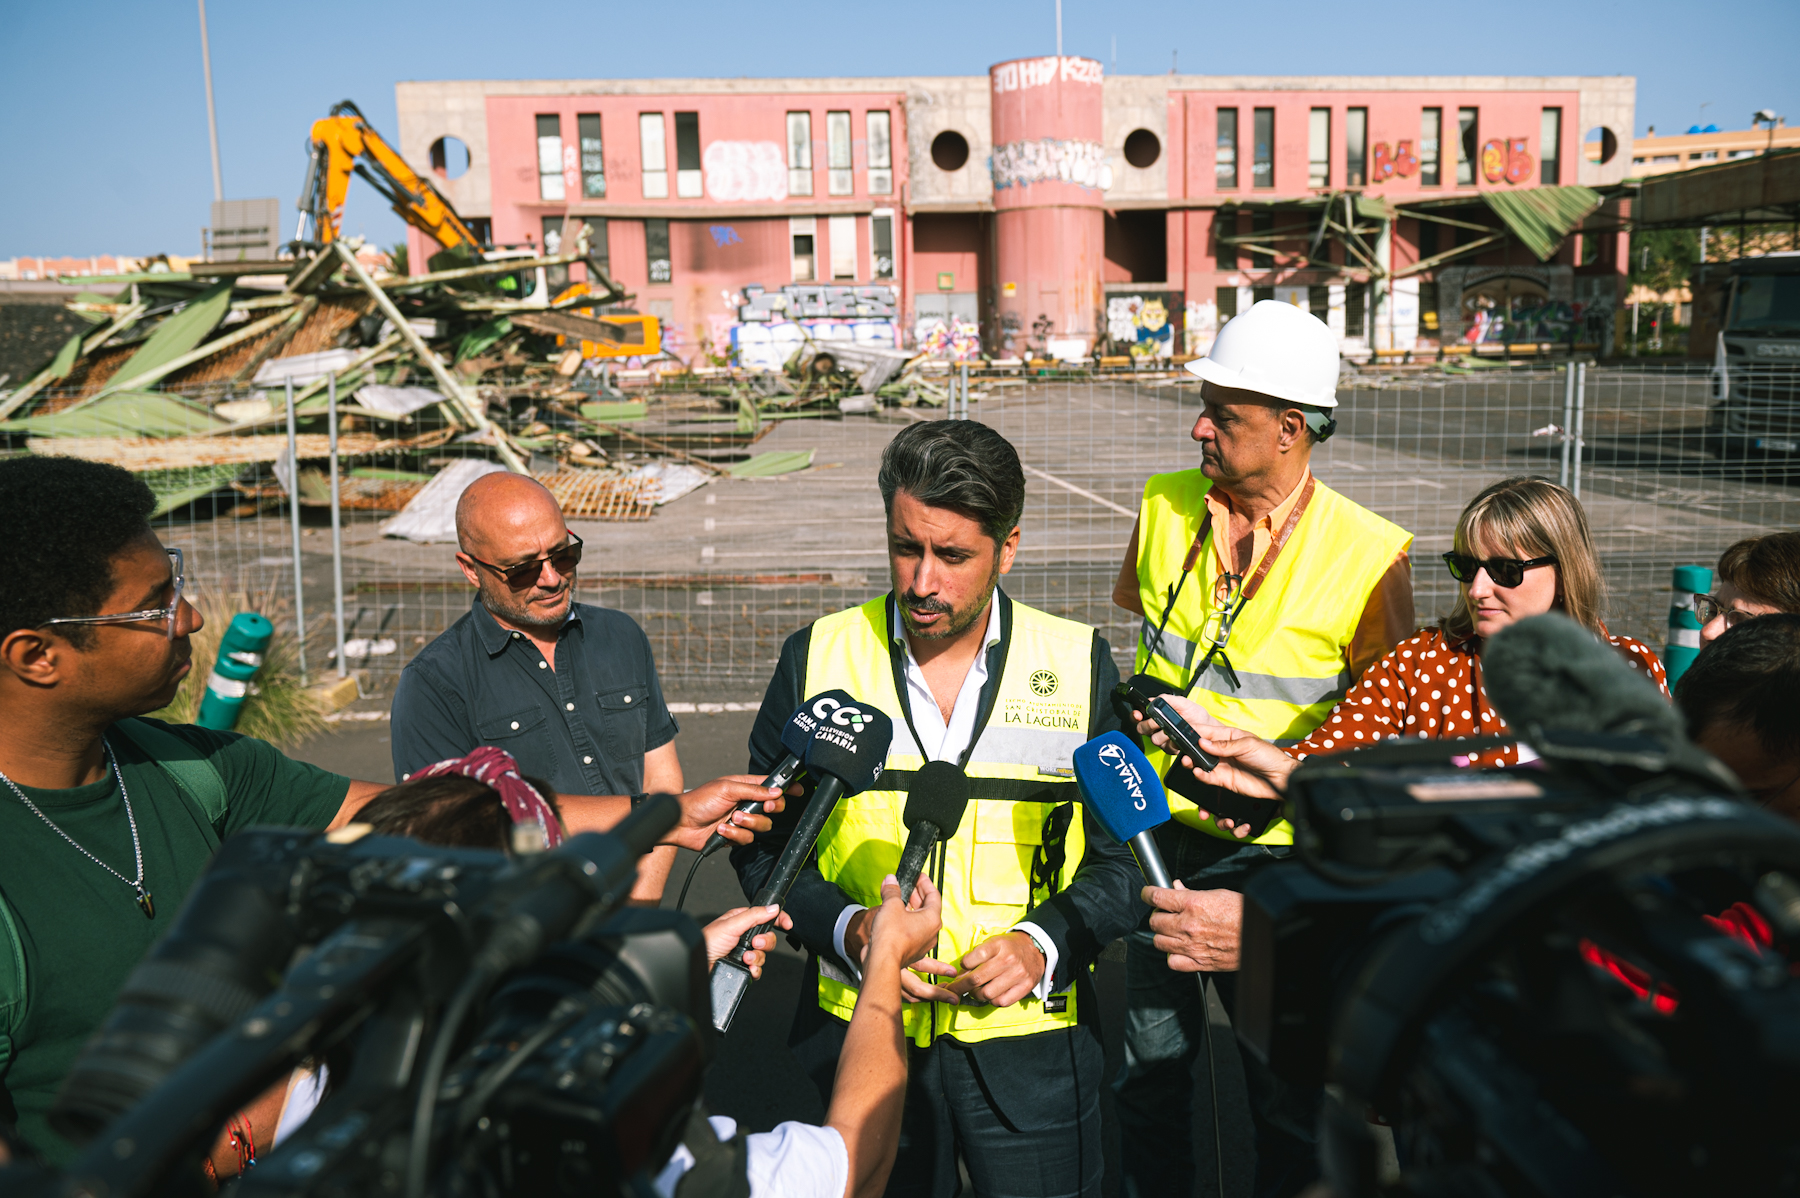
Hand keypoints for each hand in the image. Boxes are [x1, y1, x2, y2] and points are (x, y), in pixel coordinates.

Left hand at [668, 775, 794, 849]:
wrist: (681, 823)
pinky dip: (734, 835)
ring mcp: (741, 821)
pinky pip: (746, 839)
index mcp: (745, 787)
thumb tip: (775, 792)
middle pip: (773, 808)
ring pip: (762, 826)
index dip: (786, 788)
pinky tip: (722, 830)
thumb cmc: (699, 800)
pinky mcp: (735, 837)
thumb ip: (754, 790)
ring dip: (747, 823)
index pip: (771, 786)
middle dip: (768, 808)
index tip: (798, 790)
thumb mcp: (727, 789)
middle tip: (760, 806)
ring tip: (731, 819)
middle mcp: (746, 803)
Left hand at [703, 903, 792, 977]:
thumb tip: (772, 909)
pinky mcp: (744, 967)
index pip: (766, 917)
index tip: (787, 924)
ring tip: (745, 958)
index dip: (779, 919)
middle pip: (768, 938)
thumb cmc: (707, 942)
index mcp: (742, 921)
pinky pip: (758, 969)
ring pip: (764, 955)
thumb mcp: (731, 924)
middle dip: (764, 942)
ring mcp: (744, 952)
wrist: (699, 965)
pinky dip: (755, 970)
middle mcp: (745, 936)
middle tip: (754, 943)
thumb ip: (754, 916)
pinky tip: (748, 968)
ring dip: (756, 957)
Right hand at [868, 873, 944, 966]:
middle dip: (917, 895)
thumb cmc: (891, 935)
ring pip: (920, 922)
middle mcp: (931, 932)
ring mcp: (922, 944)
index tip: (918, 876)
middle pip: (928, 908)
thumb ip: (892, 890)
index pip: (934, 895)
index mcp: (932, 919)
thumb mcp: (891, 905)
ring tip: (900, 900)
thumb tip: (891, 880)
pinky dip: (907, 922)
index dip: (925, 883)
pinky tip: (896, 918)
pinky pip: (913, 933)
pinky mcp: (912, 952)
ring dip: (912, 909)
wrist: (882, 961)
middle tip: (907, 886)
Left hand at [951, 931, 1046, 1007]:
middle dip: (961, 987)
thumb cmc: (1009, 947)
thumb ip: (976, 956)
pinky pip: (1002, 1002)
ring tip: (977, 990)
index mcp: (997, 945)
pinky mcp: (1025, 987)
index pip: (970, 960)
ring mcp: (1018, 974)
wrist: (1037, 948)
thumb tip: (960, 975)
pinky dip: (993, 1001)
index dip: (962, 968)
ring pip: (987, 994)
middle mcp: (1008, 959)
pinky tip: (992, 994)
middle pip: (976, 979)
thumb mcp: (993, 943)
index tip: (960, 972)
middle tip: (956, 988)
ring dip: (977, 995)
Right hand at [1132, 698, 1293, 835]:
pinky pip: (1208, 777)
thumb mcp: (1247, 745)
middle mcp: (1223, 750)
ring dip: (1193, 762)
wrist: (1280, 779)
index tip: (1183, 733)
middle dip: (1190, 748)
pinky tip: (1198, 772)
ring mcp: (1223, 765)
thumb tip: (1203, 742)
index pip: (1207, 731)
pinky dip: (1201, 775)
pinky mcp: (1224, 780)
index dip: (1194, 732)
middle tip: (1184, 750)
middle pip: (1201, 748)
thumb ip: (1224, 745)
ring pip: (1202, 762)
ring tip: (1189, 762)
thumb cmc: (1269, 757)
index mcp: (1229, 736)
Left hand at [1143, 881, 1242, 971]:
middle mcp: (1189, 926)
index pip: (1157, 898)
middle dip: (1157, 915)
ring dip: (1163, 935)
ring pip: (1159, 942)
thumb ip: (1191, 893)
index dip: (1148, 894)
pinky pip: (1172, 962)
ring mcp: (1192, 946)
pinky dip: (1173, 956)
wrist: (1260, 934)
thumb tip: (1176, 887)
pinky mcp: (1199, 963)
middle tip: (1165, 913)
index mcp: (1193, 904)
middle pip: (1155, 922)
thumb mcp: (1217, 894)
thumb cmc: (1242, 913)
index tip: (1147, 894)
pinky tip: (1180, 949)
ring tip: (1172, 931)